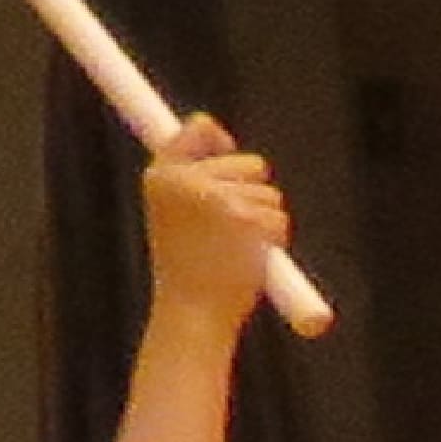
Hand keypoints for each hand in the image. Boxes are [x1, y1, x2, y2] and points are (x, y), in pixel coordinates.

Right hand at [137, 119, 291, 330]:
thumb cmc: (185, 271)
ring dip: (264, 221)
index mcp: (161, 176)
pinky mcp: (245, 217)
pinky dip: (275, 239)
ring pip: (270, 194)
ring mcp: (216, 196)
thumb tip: (223, 148)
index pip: (197, 128)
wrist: (191, 313)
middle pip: (250, 163)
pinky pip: (279, 219)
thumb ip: (192, 184)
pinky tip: (249, 259)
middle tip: (230, 231)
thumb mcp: (173, 217)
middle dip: (253, 192)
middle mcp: (185, 180)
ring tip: (235, 250)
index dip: (218, 135)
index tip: (226, 145)